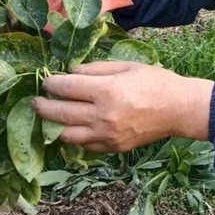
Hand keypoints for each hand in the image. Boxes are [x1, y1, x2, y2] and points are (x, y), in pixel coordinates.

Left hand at [32, 61, 214, 153]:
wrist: (179, 109)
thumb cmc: (156, 82)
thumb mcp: (128, 66)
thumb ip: (97, 69)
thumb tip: (73, 72)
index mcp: (107, 91)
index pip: (67, 88)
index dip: (52, 84)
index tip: (46, 81)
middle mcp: (103, 116)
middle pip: (61, 113)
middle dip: (43, 106)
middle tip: (35, 101)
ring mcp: (107, 135)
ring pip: (67, 135)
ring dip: (54, 126)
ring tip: (49, 118)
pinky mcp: (113, 148)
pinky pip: (85, 145)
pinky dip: (75, 137)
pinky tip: (73, 128)